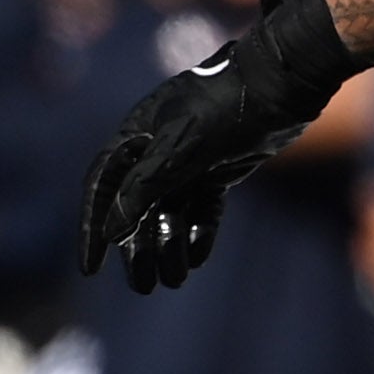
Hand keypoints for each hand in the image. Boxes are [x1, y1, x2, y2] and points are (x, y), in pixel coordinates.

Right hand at [78, 0, 353, 292]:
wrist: (282, 87)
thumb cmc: (226, 108)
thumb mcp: (181, 146)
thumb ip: (144, 187)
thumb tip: (111, 230)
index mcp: (137, 136)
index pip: (104, 187)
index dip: (93, 228)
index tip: (91, 268)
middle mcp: (158, 148)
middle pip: (137, 207)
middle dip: (138, 247)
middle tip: (143, 286)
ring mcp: (189, 158)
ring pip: (170, 211)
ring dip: (169, 244)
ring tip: (174, 279)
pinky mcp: (219, 166)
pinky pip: (201, 207)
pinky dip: (198, 230)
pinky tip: (197, 257)